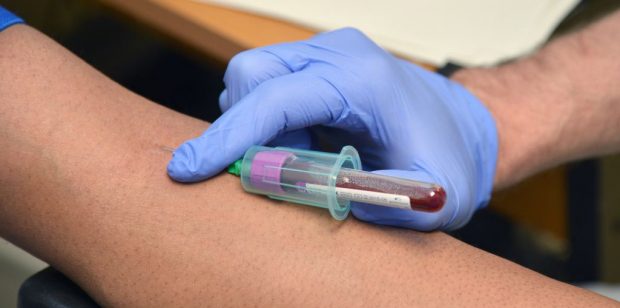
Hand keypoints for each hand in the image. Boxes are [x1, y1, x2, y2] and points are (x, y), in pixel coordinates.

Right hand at [167, 28, 496, 229]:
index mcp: (362, 79)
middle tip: (284, 167)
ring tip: (307, 156)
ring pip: (253, 80)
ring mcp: (326, 52)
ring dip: (262, 128)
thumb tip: (318, 198)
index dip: (228, 137)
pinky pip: (269, 86)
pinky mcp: (318, 63)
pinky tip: (307, 144)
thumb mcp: (433, 195)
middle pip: (251, 76)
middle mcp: (337, 53)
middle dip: (246, 129)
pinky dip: (272, 121)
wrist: (461, 127)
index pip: (274, 99)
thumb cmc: (448, 157)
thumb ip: (382, 203)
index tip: (188, 169)